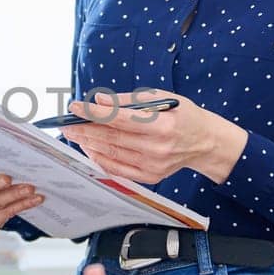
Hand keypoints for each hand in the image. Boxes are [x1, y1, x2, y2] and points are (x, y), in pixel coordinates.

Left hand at [60, 88, 246, 184]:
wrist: (207, 143)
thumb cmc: (185, 116)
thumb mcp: (164, 98)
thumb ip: (130, 100)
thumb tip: (100, 99)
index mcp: (162, 125)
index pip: (120, 119)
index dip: (94, 113)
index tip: (75, 106)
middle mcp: (157, 148)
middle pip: (112, 139)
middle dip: (85, 130)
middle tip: (66, 123)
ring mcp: (153, 165)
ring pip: (112, 154)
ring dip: (89, 144)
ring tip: (74, 134)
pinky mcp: (151, 177)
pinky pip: (118, 169)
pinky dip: (100, 159)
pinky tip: (90, 148)